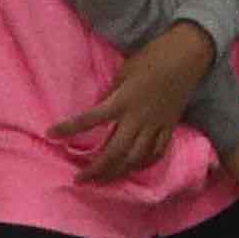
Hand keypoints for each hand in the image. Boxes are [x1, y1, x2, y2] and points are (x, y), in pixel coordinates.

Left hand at [52, 24, 217, 183]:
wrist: (187, 57)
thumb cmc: (152, 57)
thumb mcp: (124, 71)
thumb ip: (111, 94)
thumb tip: (99, 110)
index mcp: (123, 101)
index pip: (91, 119)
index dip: (69, 128)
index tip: (51, 134)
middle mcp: (138, 118)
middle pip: (114, 152)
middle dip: (96, 169)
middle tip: (80, 179)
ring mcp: (155, 126)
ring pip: (134, 158)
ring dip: (116, 173)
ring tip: (102, 180)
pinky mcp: (169, 128)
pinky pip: (156, 153)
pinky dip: (143, 164)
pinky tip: (132, 169)